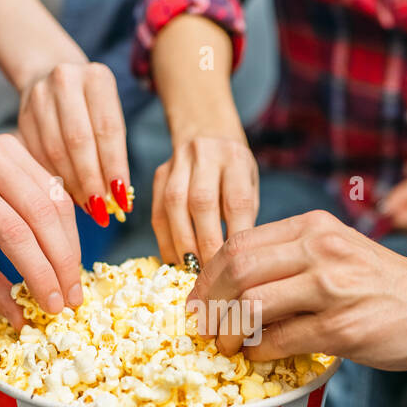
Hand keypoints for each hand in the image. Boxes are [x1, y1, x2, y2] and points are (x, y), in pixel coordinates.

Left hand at [0, 120, 81, 328]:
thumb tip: (24, 320)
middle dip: (62, 263)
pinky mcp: (24, 148)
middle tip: (71, 300)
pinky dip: (66, 229)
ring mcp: (9, 148)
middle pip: (42, 215)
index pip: (13, 232)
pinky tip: (66, 256)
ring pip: (57, 203)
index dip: (40, 271)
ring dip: (70, 248)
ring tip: (71, 283)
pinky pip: (57, 192)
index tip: (54, 305)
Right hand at [17, 60, 131, 226]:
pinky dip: (53, 179)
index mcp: (97, 78)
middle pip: (79, 141)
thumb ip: (113, 150)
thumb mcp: (109, 115)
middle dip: (92, 181)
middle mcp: (66, 80)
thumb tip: (117, 198)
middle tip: (102, 211)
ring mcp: (39, 96)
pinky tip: (65, 196)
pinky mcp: (22, 115)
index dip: (114, 167)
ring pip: (56, 150)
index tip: (121, 198)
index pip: (108, 130)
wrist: (50, 75)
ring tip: (87, 208)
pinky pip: (38, 155)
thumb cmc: (91, 105)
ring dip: (73, 185)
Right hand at [152, 133, 257, 264]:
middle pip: (202, 203)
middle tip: (211, 276)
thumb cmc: (234, 170)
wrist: (206, 130)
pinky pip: (157, 212)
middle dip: (206, 244)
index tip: (236, 268)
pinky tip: (174, 260)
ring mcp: (177, 162)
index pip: (236, 201)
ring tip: (191, 272)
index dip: (234, 237)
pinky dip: (165, 240)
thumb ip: (244, 217)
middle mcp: (205, 155)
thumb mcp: (249, 185)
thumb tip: (236, 263)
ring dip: (182, 244)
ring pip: (174, 206)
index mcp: (235, 158)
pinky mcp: (158, 174)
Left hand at [187, 211, 406, 368]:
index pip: (239, 244)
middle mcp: (322, 250)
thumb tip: (235, 289)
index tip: (198, 300)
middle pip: (237, 270)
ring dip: (229, 331)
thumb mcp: (338, 252)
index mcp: (314, 228)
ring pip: (253, 304)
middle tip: (203, 327)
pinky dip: (259, 351)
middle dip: (209, 304)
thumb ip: (292, 260)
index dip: (207, 276)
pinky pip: (281, 341)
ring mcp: (333, 289)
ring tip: (227, 346)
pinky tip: (257, 356)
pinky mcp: (344, 328)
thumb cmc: (387, 285)